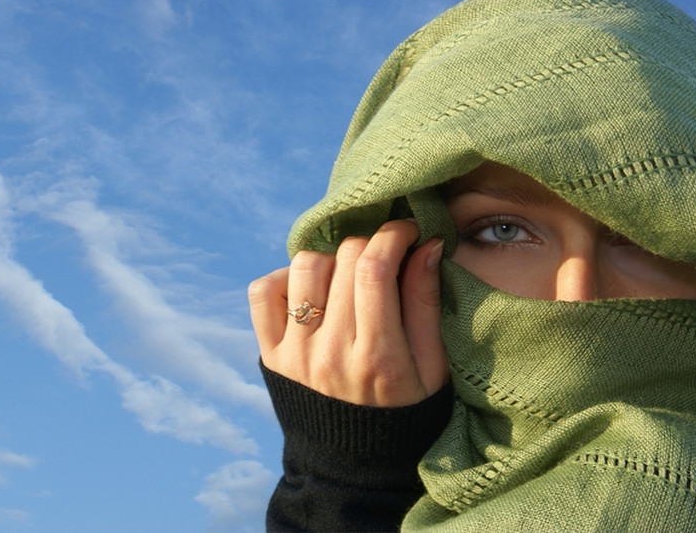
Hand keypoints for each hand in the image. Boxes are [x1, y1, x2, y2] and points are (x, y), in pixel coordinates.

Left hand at [249, 219, 448, 406]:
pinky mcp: (270, 355)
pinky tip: (310, 288)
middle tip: (383, 254)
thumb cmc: (405, 410)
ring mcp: (295, 354)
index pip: (374, 269)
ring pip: (303, 267)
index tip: (407, 231)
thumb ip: (425, 303)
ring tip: (346, 274)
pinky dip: (284, 277)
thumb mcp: (432, 366)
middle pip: (343, 261)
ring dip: (330, 258)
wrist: (355, 464)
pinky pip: (263, 293)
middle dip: (369, 243)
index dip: (393, 236)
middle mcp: (331, 352)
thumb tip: (427, 245)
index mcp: (378, 356)